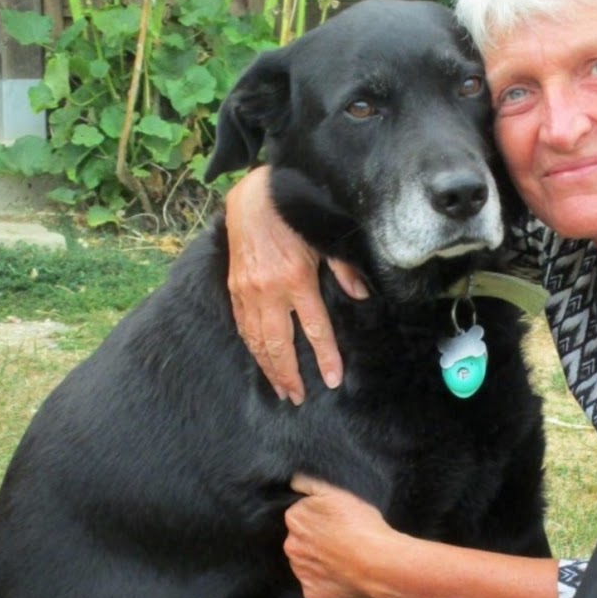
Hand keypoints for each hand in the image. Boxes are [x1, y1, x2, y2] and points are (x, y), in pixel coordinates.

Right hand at [226, 165, 352, 404]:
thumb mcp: (324, 239)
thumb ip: (344, 269)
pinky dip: (252, 347)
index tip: (332, 379)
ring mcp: (247, 292)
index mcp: (296, 279)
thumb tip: (362, 295)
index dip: (325, 356)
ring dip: (268, 368)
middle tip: (297, 398)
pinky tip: (260, 360)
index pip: (314, 328)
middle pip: (279, 344)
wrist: (252, 198)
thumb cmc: (294, 217)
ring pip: (257, 340)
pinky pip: (242, 326)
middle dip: (289, 374)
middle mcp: (269, 291)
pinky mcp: (234, 289)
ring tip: (280, 389)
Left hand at [284, 475, 396, 597]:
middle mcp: (292, 546)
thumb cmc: (362, 525)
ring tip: (347, 560)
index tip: (337, 523)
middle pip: (302, 542)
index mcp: (295, 519)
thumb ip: (311, 484)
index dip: (321, 520)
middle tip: (343, 542)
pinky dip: (328, 584)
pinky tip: (345, 577)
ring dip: (322, 563)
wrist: (378, 562)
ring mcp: (301, 572)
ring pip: (308, 565)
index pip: (301, 517)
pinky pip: (316, 587)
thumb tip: (294, 482)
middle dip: (317, 542)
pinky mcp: (312, 593)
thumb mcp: (339, 492)